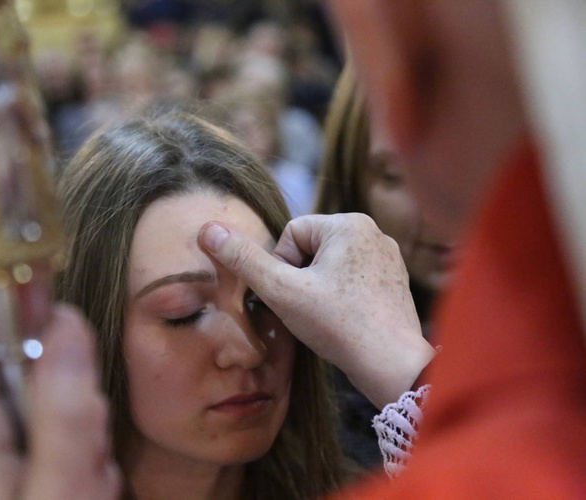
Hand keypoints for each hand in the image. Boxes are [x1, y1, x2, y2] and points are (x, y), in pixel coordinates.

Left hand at [0, 305, 120, 499]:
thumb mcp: (66, 491)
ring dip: (66, 432)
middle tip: (92, 444)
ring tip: (88, 480)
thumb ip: (66, 411)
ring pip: (21, 414)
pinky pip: (23, 450)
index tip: (68, 340)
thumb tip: (66, 322)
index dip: (16, 321)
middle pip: (4, 378)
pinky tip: (77, 491)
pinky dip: (57, 460)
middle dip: (59, 393)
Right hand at [199, 213, 435, 408]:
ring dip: (317, 290)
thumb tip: (208, 229)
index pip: (291, 234)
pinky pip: (351, 280)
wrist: (392, 365)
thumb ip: (244, 260)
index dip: (281, 268)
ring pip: (329, 267)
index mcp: (349, 223)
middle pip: (310, 250)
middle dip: (299, 279)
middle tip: (307, 310)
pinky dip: (340, 299)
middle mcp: (373, 232)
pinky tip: (343, 322)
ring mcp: (387, 258)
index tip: (292, 296)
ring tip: (325, 317)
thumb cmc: (337, 324)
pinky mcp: (394, 282)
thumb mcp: (281, 291)